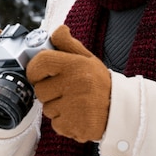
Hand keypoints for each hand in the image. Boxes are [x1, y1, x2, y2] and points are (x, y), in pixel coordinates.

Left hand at [26, 25, 110, 142]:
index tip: (39, 73)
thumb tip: (58, 31)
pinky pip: (56, 124)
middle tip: (66, 91)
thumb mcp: (88, 60)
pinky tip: (77, 115)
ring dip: (57, 108)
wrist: (121, 111)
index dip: (34, 69)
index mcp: (76, 65)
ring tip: (75, 104)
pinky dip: (64, 122)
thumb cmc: (101, 85)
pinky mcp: (72, 125)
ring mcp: (73, 106)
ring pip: (47, 109)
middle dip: (49, 92)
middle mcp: (74, 84)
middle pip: (40, 90)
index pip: (40, 62)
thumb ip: (69, 45)